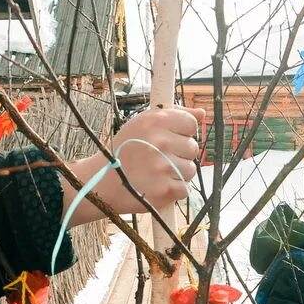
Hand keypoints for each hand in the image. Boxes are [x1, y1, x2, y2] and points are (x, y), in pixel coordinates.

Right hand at [64, 105, 202, 223]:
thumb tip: (202, 113)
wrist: (101, 182)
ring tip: (155, 173)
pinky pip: (184, 188)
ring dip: (177, 173)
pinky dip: (173, 190)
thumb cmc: (124, 150)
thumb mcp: (142, 124)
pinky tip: (156, 185)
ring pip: (190, 169)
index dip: (181, 133)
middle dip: (179, 154)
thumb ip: (174, 115)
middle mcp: (160, 141)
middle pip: (192, 148)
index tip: (168, 140)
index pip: (191, 123)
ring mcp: (163, 167)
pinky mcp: (164, 190)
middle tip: (157, 159)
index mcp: (155, 121)